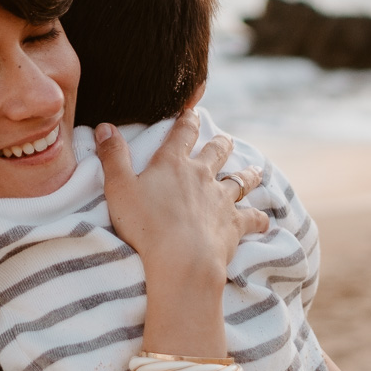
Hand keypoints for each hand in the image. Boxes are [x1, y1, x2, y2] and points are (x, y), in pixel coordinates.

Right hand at [95, 109, 266, 291]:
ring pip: (240, 181)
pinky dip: (260, 218)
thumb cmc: (146, 225)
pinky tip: (265, 220)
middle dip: (221, 143)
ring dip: (248, 174)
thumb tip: (105, 127)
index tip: (193, 111)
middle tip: (225, 139)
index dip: (188, 120)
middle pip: (217, 152)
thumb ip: (113, 157)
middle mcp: (202, 175)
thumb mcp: (119, 188)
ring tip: (255, 170)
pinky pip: (253, 218)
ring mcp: (221, 199)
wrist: (182, 258)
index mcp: (173, 164)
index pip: (183, 133)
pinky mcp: (234, 224)